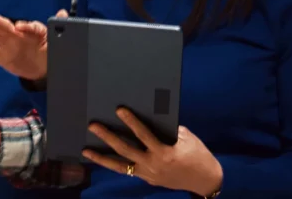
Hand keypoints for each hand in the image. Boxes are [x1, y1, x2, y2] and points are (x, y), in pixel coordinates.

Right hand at [0, 8, 66, 80]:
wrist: (42, 69)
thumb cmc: (49, 51)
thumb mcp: (57, 41)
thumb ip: (59, 27)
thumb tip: (63, 12)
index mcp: (33, 32)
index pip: (30, 27)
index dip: (26, 26)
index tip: (20, 27)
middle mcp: (18, 35)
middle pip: (6, 25)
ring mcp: (8, 44)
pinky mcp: (1, 56)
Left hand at [84, 108, 222, 196]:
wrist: (205, 180)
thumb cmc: (197, 154)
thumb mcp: (186, 138)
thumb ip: (167, 128)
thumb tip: (150, 115)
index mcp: (164, 152)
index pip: (143, 134)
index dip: (131, 121)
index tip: (119, 110)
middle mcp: (153, 165)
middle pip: (125, 150)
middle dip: (108, 137)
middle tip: (93, 125)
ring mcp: (148, 174)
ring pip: (120, 166)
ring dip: (102, 158)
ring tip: (86, 150)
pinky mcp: (147, 179)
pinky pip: (127, 171)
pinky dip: (114, 164)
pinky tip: (103, 158)